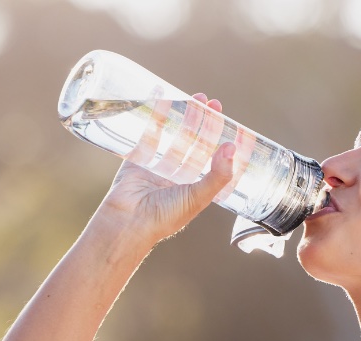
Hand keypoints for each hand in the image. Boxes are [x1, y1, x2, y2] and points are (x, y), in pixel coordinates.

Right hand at [93, 93, 235, 247]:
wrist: (128, 222)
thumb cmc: (165, 216)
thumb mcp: (198, 197)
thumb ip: (218, 175)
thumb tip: (231, 148)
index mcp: (195, 187)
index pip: (213, 159)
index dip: (221, 141)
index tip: (231, 124)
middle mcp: (178, 176)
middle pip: (195, 143)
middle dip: (204, 123)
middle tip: (212, 103)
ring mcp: (158, 166)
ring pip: (175, 135)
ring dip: (184, 116)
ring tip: (195, 98)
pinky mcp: (138, 158)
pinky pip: (149, 132)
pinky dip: (156, 115)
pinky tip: (162, 97)